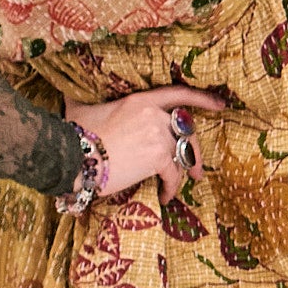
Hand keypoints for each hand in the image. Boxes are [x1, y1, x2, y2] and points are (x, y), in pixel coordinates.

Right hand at [71, 86, 229, 201]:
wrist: (70, 158)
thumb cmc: (73, 136)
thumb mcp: (81, 109)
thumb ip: (84, 98)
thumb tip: (67, 90)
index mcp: (140, 100)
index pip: (179, 94)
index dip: (202, 99)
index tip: (220, 105)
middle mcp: (154, 115)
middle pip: (186, 130)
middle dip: (194, 150)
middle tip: (196, 168)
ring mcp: (158, 136)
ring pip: (181, 155)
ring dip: (183, 173)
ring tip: (180, 185)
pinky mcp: (158, 158)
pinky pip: (173, 175)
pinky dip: (171, 188)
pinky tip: (165, 196)